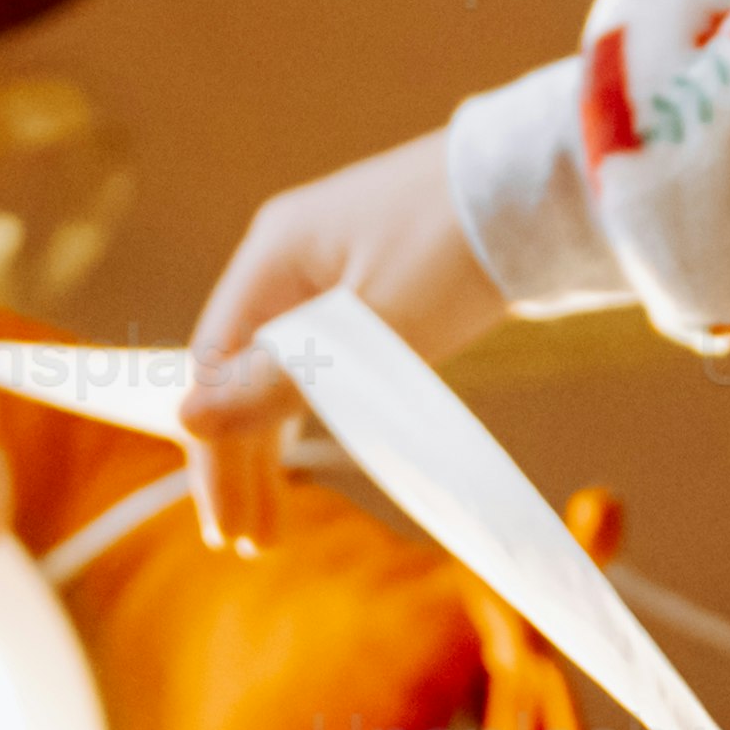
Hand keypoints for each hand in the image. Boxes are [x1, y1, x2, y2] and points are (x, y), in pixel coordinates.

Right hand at [171, 131, 502, 548]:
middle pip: (238, 369)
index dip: (213, 450)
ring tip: (271, 519)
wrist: (543, 187)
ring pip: (277, 366)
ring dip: (270, 439)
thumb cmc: (456, 250)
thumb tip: (187, 420)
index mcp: (273, 255)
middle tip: (248, 541)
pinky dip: (306, 407)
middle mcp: (288, 257)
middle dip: (239, 458)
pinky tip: (302, 452)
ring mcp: (329, 264)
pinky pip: (316, 355)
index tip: (226, 525)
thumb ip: (281, 378)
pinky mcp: (370, 278)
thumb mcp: (373, 327)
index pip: (212, 365)